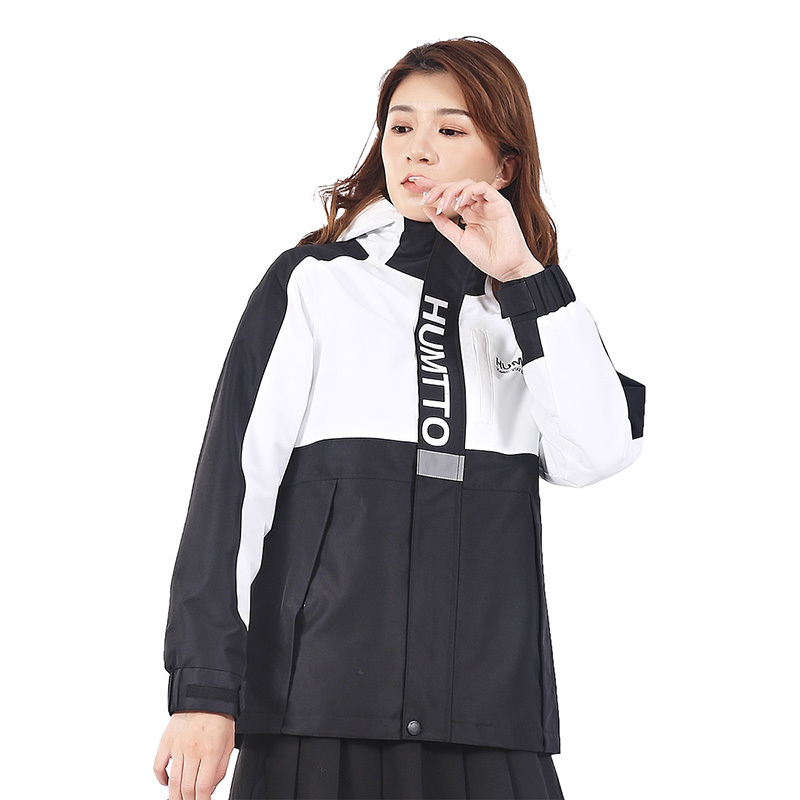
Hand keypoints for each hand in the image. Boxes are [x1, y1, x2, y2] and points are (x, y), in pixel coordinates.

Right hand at [154, 711, 234, 799]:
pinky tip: (167, 783)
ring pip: (173, 782)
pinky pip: (158, 766)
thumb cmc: (220, 718)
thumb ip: (220, 769)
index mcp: (211, 751)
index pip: (203, 788)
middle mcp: (193, 750)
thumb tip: (209, 790)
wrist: (207, 694)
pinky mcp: (166, 741)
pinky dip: (161, 779)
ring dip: (175, 797)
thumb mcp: (229, 744)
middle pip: (186, 789)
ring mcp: (177, 746)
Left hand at [413, 176, 543, 280]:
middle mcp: (478, 206)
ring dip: (451, 191)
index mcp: (469, 213)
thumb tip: (428, 209)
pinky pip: (484, 188)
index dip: (432, 188)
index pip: (449, 196)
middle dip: (437, 188)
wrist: (506, 268)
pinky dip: (469, 192)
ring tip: (443, 204)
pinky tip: (459, 202)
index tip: (415, 186)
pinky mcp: (500, 204)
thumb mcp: (458, 240)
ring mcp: (489, 204)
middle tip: (425, 195)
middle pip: (455, 187)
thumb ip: (444, 225)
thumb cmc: (487, 257)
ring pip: (467, 185)